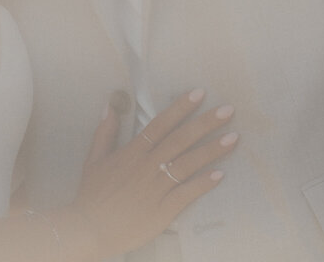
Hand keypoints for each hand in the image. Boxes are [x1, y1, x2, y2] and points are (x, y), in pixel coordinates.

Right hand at [67, 90, 237, 257]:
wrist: (90, 229)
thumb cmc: (92, 194)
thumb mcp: (94, 158)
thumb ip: (104, 131)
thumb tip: (109, 105)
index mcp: (133, 151)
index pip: (161, 123)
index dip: (180, 107)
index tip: (199, 93)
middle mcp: (148, 165)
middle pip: (181, 139)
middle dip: (205, 123)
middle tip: (227, 110)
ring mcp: (157, 187)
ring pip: (188, 163)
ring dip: (212, 150)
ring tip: (233, 138)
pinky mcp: (163, 210)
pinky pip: (187, 193)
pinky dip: (203, 183)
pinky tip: (220, 174)